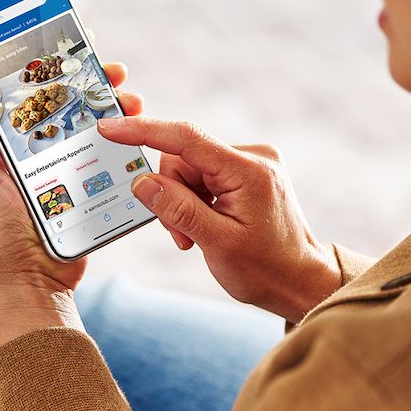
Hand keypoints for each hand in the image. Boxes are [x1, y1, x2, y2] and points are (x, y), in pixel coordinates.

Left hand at [0, 63, 143, 354]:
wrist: (29, 284)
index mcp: (0, 144)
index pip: (21, 92)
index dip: (42, 64)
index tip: (65, 39)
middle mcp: (30, 153)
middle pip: (63, 105)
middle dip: (88, 83)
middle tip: (112, 70)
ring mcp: (59, 171)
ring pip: (88, 129)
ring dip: (110, 111)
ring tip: (130, 102)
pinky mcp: (82, 190)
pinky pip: (103, 161)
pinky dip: (120, 145)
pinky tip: (135, 135)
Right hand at [97, 117, 340, 321]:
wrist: (300, 282)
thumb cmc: (266, 269)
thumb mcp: (217, 244)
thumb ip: (178, 209)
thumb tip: (142, 182)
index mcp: (248, 171)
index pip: (185, 138)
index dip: (143, 130)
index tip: (109, 129)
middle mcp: (252, 157)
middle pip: (183, 158)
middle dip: (170, 194)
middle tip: (179, 234)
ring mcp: (250, 164)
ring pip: (188, 169)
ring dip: (181, 202)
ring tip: (194, 236)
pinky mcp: (245, 173)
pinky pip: (202, 176)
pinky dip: (193, 200)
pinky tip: (204, 225)